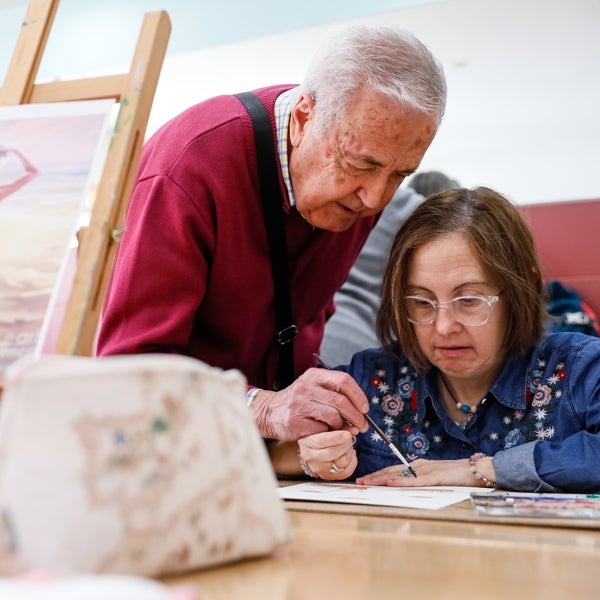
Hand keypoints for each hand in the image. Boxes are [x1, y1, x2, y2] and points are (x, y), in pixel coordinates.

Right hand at [251, 368, 368, 440]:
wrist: (269, 412)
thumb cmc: (298, 401)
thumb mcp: (314, 388)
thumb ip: (335, 393)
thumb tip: (361, 409)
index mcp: (314, 375)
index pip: (343, 380)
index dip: (358, 395)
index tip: (365, 408)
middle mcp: (305, 387)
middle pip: (341, 401)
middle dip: (356, 416)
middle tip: (362, 426)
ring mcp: (299, 405)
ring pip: (333, 416)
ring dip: (342, 426)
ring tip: (342, 429)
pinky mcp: (295, 422)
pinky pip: (322, 430)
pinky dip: (328, 433)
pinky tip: (325, 432)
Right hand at [298, 430, 356, 479]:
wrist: (314, 446)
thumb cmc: (321, 433)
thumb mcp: (328, 426)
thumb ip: (341, 426)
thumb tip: (354, 430)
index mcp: (306, 442)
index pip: (320, 441)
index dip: (336, 438)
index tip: (347, 434)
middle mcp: (309, 457)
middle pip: (331, 453)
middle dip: (345, 444)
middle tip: (349, 437)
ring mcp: (318, 468)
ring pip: (340, 463)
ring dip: (349, 452)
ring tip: (348, 446)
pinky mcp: (327, 476)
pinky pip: (345, 472)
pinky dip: (352, 462)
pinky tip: (349, 454)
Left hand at [356, 457, 494, 487]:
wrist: (476, 470)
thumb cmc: (457, 476)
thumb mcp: (435, 479)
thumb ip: (421, 481)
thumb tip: (406, 487)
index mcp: (418, 467)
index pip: (393, 471)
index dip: (378, 475)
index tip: (365, 480)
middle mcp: (418, 466)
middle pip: (391, 472)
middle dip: (374, 477)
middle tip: (359, 481)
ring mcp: (425, 471)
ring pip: (398, 475)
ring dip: (381, 479)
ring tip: (368, 482)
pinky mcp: (434, 477)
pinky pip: (414, 481)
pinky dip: (400, 482)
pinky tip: (390, 483)